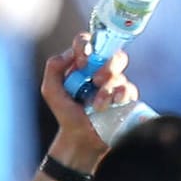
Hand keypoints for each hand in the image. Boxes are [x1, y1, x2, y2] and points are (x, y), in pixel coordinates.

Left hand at [40, 34, 134, 164]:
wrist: (80, 138)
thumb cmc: (66, 113)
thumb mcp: (51, 90)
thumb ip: (54, 68)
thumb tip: (71, 54)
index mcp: (82, 64)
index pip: (87, 42)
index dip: (87, 46)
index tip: (83, 62)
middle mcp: (100, 70)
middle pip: (112, 53)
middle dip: (106, 66)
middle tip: (96, 80)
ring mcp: (114, 83)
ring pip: (120, 74)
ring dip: (108, 89)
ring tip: (98, 105)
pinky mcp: (125, 97)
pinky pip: (130, 89)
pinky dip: (121, 95)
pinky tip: (113, 104)